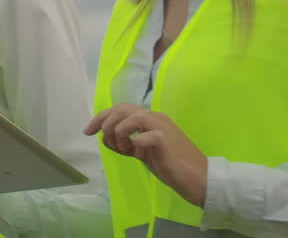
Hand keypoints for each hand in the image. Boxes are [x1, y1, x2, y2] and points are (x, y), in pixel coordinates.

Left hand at [85, 103, 207, 206]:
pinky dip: (135, 147)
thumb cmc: (172, 166)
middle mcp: (155, 117)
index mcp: (150, 118)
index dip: (101, 117)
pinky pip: (141, 137)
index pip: (121, 109)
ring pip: (130, 117)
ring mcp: (161, 126)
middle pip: (122, 108)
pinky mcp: (164, 139)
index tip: (88, 131)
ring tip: (124, 150)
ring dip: (119, 134)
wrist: (199, 178)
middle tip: (101, 138)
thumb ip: (127, 144)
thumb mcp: (143, 153)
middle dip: (105, 122)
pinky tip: (141, 157)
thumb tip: (105, 138)